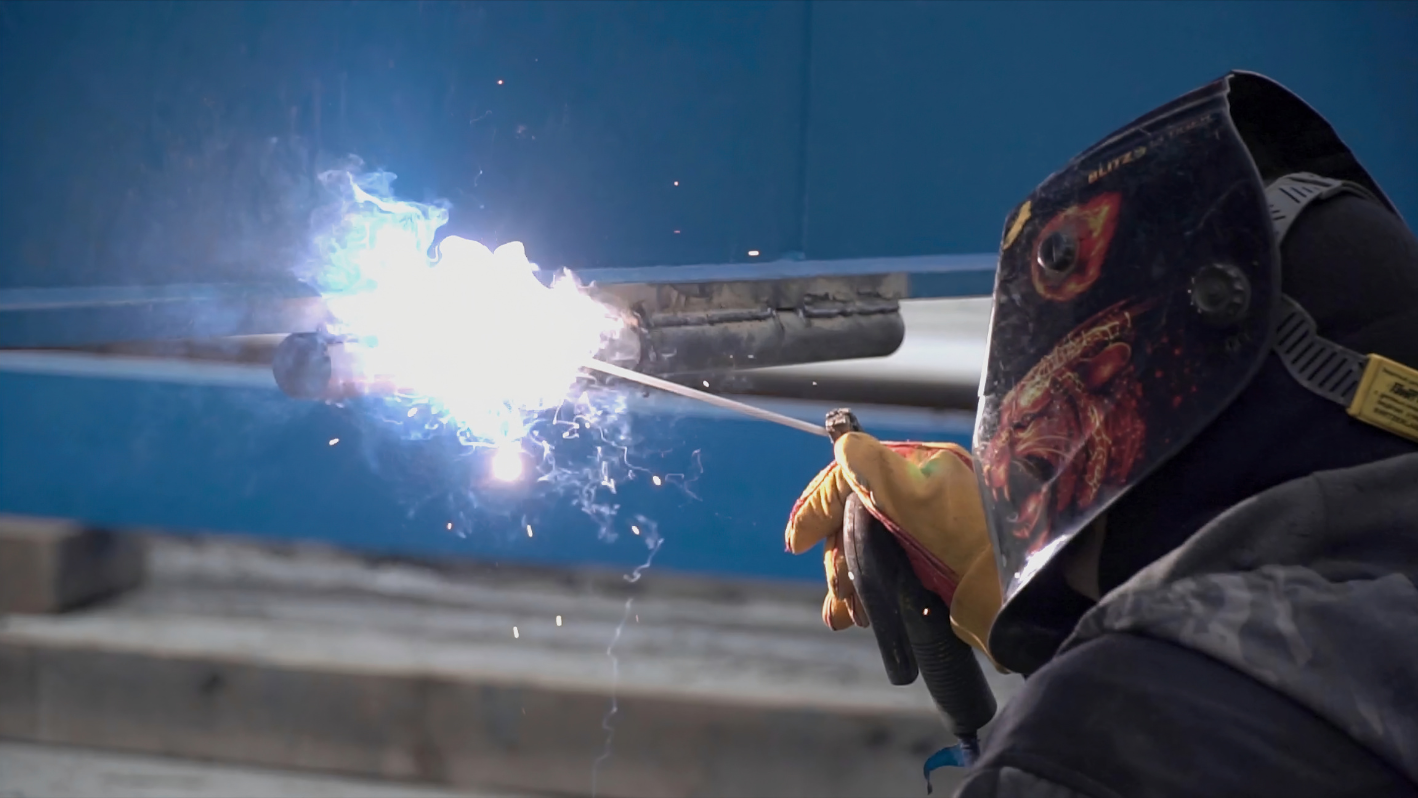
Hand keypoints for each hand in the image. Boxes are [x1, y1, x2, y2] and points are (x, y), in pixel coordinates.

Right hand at [785, 432, 1002, 661]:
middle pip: (853, 519)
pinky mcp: (929, 568)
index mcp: (916, 469)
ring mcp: (923, 534)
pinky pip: (882, 575)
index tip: (798, 543)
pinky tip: (855, 617)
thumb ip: (874, 465)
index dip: (818, 506)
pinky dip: (863, 596)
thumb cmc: (971, 542)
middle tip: (841, 594)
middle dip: (837, 558)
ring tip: (846, 616)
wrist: (1020, 596)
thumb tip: (842, 444)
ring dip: (846, 583)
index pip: (850, 476)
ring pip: (864, 551)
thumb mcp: (917, 496)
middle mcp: (917, 496)